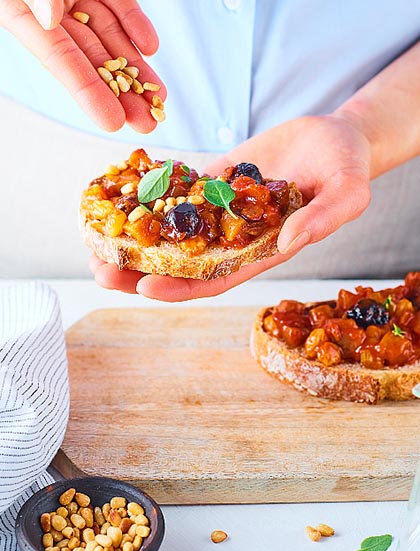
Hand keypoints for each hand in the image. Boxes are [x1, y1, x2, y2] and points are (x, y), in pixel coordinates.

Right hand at [2, 0, 164, 131]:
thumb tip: (50, 20)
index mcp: (20, 16)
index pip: (61, 62)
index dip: (88, 94)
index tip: (114, 123)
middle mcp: (49, 11)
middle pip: (91, 59)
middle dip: (122, 94)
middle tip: (149, 123)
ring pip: (109, 38)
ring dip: (135, 68)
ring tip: (160, 97)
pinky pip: (115, 3)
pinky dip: (133, 23)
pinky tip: (150, 48)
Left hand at [90, 113, 371, 300]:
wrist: (334, 136)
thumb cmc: (347, 167)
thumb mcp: (348, 191)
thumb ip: (324, 217)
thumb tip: (289, 239)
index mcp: (262, 250)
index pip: (216, 279)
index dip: (181, 287)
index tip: (145, 287)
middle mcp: (235, 236)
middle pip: (181, 264)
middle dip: (141, 272)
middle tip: (101, 272)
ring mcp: (220, 209)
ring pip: (171, 232)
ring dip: (134, 240)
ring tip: (94, 239)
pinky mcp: (214, 180)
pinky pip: (176, 192)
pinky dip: (149, 196)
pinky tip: (119, 195)